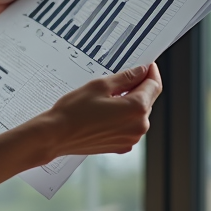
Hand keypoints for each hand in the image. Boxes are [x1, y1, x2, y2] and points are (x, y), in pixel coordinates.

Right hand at [0, 63, 161, 200]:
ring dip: (130, 102)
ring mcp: (131, 138)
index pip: (154, 85)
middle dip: (139, 87)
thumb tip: (142, 70)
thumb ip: (126, 77)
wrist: (56, 135)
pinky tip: (105, 111)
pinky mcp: (121, 146)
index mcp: (136, 108)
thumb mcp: (101, 85)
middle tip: (121, 77)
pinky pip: (129, 126)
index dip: (150, 72)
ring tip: (107, 96)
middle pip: (148, 100)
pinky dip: (123, 117)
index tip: (146, 64)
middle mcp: (139, 126)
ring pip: (139, 113)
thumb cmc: (74, 110)